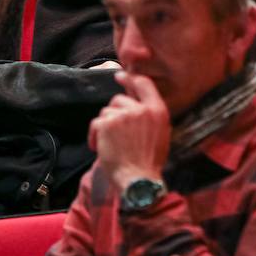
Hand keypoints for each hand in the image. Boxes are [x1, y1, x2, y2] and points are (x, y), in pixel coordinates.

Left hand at [89, 70, 170, 191]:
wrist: (137, 179)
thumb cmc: (149, 161)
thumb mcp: (161, 134)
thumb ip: (150, 116)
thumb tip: (137, 104)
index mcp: (158, 111)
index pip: (144, 84)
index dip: (130, 79)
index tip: (120, 76)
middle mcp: (142, 109)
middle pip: (119, 100)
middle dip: (114, 114)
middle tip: (114, 130)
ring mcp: (124, 115)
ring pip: (106, 112)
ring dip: (104, 127)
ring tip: (109, 144)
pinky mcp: (107, 123)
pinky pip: (96, 123)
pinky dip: (94, 135)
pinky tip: (99, 147)